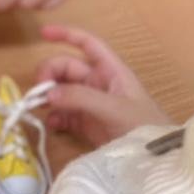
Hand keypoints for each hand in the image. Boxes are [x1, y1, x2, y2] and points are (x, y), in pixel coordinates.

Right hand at [35, 24, 170, 146]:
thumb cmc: (143, 126)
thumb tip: (47, 93)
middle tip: (39, 90)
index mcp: (110, 71)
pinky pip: (63, 115)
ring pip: (62, 91)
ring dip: (48, 96)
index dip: (66, 34)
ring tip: (38, 107)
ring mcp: (90, 104)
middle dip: (50, 74)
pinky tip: (51, 124)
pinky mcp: (86, 125)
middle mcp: (98, 83)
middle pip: (67, 68)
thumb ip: (81, 98)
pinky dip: (54, 117)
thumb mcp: (114, 108)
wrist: (156, 159)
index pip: (87, 44)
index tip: (42, 33)